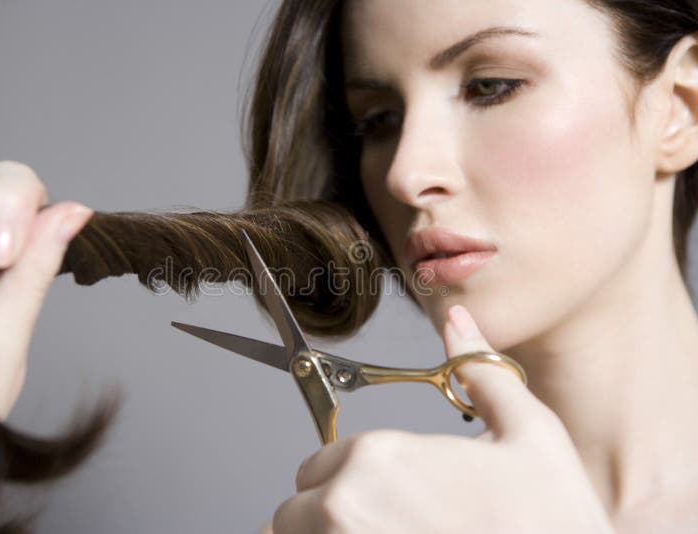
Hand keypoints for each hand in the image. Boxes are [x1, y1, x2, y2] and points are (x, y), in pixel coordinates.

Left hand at [267, 305, 614, 532]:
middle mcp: (345, 508)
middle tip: (390, 525)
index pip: (316, 465)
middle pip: (295, 511)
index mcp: (380, 458)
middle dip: (330, 515)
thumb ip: (481, 371)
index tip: (383, 497)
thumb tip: (458, 321)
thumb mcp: (532, 435)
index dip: (348, 480)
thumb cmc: (553, 524)